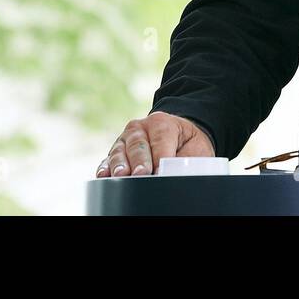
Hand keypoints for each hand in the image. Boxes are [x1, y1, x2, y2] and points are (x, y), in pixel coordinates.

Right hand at [95, 111, 214, 177]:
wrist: (180, 138)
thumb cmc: (188, 145)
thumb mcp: (194, 149)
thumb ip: (184, 160)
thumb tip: (175, 174)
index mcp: (162, 122)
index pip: (161, 139)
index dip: (161, 156)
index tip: (161, 170)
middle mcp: (139, 128)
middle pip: (138, 145)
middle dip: (139, 161)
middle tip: (141, 173)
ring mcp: (124, 140)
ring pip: (120, 151)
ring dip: (119, 164)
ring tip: (121, 175)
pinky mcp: (115, 153)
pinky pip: (107, 160)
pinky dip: (105, 168)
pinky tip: (104, 176)